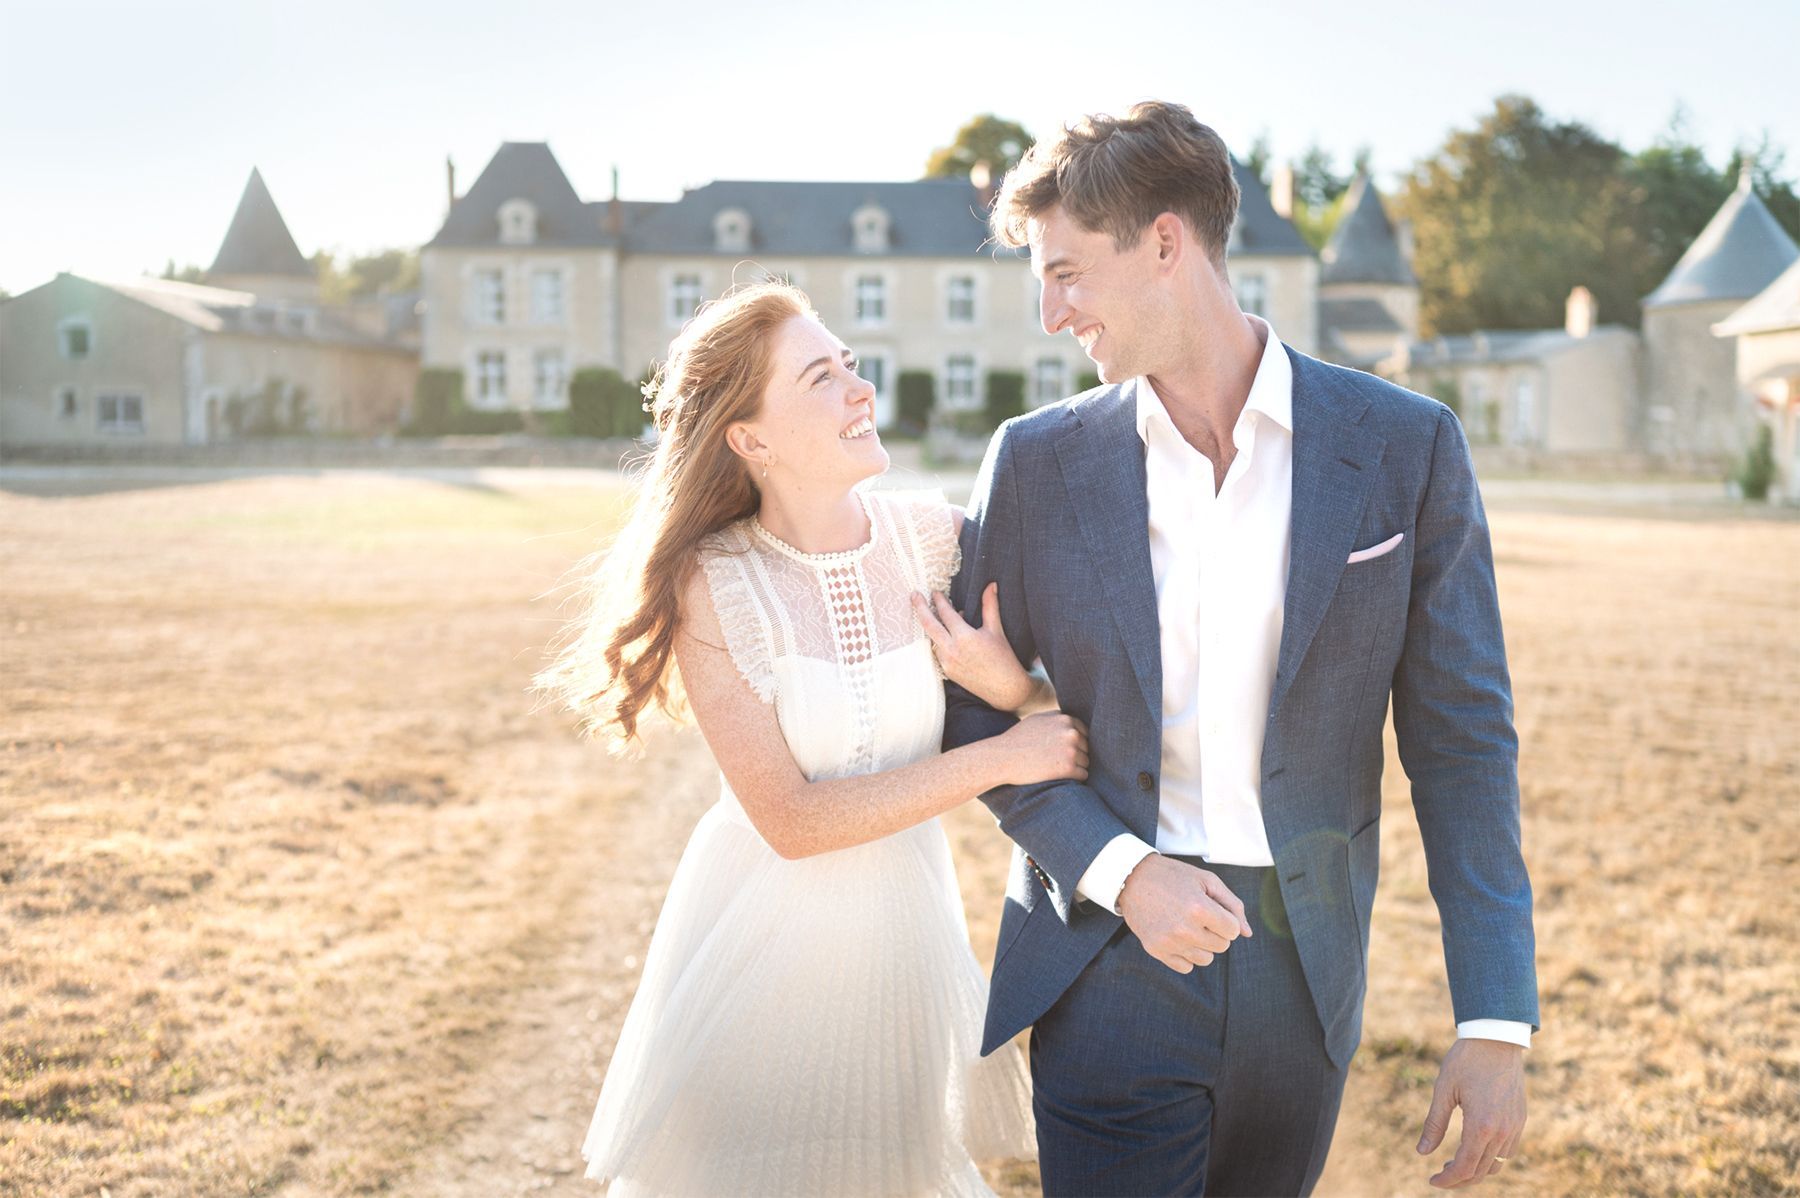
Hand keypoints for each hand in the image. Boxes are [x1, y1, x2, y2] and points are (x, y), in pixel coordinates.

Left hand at [914, 583, 1033, 710]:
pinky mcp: (947, 672)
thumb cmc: (1003, 658)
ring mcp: (947, 662)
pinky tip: (946, 635)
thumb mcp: (996, 630)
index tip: (935, 591)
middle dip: (920, 608)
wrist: (1005, 689)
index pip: (946, 613)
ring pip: (932, 639)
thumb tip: (991, 585)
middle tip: (914, 595)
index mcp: (964, 637)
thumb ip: (990, 606)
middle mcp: (952, 650)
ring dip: (931, 626)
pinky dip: (940, 641)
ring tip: (933, 615)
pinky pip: (938, 651)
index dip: (939, 600)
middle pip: (929, 624)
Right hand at [993, 711, 1087, 785]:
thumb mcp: (1038, 719)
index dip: (1074, 743)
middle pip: (1086, 747)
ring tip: (1056, 768)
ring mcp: (1071, 750)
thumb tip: (1071, 720)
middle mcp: (1071, 733)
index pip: (1084, 732)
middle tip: (1056, 761)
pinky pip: (1083, 775)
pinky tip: (1060, 776)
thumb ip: (1057, 718)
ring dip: (1076, 767)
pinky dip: (1075, 778)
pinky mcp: (1068, 768)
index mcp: (1065, 719)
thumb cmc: (1018, 739)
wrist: (1003, 758)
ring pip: (1086, 762)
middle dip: (1076, 755)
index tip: (1061, 750)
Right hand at [1116, 854, 1251, 971]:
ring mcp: (1169, 942)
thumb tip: (1247, 933)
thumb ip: (1232, 905)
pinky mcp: (1156, 950)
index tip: (1212, 908)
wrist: (1132, 878)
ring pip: (1206, 959)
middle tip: (1198, 915)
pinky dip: (1186, 955)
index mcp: (1199, 908)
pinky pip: (1186, 967)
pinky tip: (1178, 937)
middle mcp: (1184, 929)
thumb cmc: (1173, 876)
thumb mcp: (1207, 880)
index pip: (1232, 931)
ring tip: (1188, 926)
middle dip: (1216, 931)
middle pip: (1221, 946)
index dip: (1225, 919)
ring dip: (1203, 944)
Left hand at [1417, 1038, 1526, 1187]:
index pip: (1464, 1167)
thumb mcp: (1443, 1090)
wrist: (1496, 1039)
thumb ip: (1434, 1124)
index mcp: (1481, 1126)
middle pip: (1481, 1171)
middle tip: (1440, 1176)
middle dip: (1459, 1179)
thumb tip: (1422, 1152)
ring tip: (1454, 1164)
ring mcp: (1515, 1127)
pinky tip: (1474, 1149)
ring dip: (1476, 1170)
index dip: (1448, 1180)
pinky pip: (1507, 1151)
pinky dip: (1491, 1158)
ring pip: (1496, 1164)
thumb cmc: (1465, 1060)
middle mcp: (1502, 1132)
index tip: (1432, 1181)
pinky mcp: (1520, 1120)